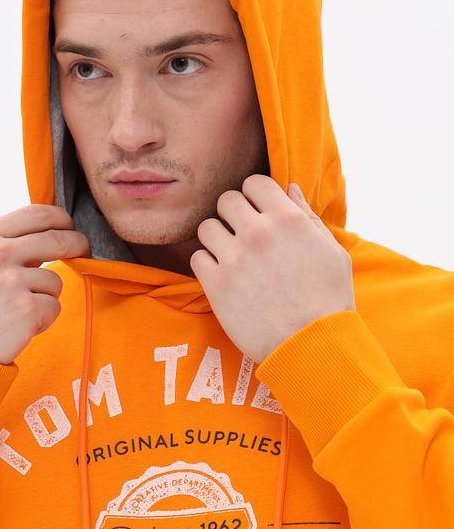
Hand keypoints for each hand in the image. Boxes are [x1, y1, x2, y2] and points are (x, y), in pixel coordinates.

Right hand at [0, 204, 90, 363]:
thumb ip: (9, 243)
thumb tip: (53, 232)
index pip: (37, 212)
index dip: (62, 219)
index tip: (70, 229)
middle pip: (58, 239)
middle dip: (78, 245)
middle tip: (83, 253)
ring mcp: (11, 281)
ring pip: (56, 279)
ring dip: (47, 296)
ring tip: (19, 309)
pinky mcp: (26, 308)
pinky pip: (55, 306)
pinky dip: (44, 318)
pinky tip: (20, 325)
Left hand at [190, 175, 355, 364]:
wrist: (312, 345)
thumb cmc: (329, 300)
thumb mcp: (332, 252)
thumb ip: (308, 217)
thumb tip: (290, 189)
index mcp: (288, 219)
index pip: (255, 182)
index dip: (255, 196)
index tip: (258, 213)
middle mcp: (258, 232)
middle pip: (226, 200)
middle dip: (233, 215)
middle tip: (242, 235)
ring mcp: (235, 258)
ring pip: (207, 227)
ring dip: (217, 238)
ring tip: (231, 256)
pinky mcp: (217, 285)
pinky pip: (197, 257)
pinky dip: (207, 265)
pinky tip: (223, 276)